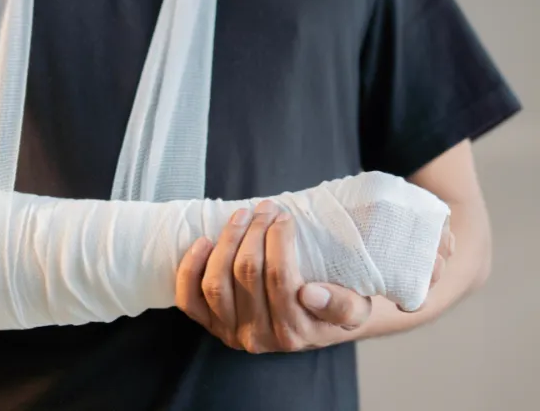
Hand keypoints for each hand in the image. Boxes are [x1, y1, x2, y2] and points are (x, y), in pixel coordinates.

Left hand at [175, 200, 373, 352]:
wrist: (315, 326)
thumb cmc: (335, 306)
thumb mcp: (356, 308)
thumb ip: (342, 305)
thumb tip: (309, 293)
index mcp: (294, 332)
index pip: (280, 278)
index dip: (279, 239)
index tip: (285, 216)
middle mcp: (258, 337)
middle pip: (246, 274)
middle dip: (255, 231)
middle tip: (266, 208)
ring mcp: (229, 332)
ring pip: (216, 283)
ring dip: (227, 241)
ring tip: (242, 215)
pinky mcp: (209, 325)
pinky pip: (189, 299)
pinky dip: (191, 268)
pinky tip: (204, 242)